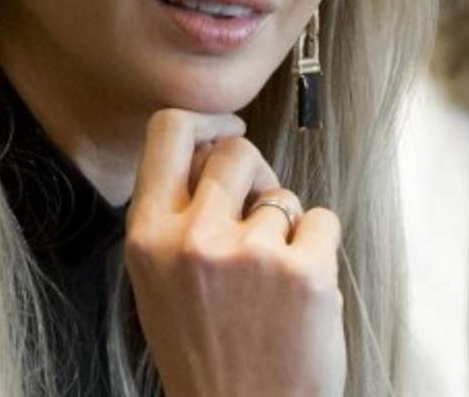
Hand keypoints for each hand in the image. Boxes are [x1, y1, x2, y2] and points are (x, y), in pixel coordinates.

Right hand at [124, 110, 345, 396]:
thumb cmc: (200, 347)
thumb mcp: (155, 277)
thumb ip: (173, 213)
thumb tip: (214, 148)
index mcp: (146, 235)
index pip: (168, 130)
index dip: (204, 120)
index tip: (225, 130)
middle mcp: (192, 238)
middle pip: (235, 151)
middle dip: (253, 174)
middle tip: (256, 214)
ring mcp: (250, 254)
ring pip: (283, 193)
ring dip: (285, 224)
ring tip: (271, 277)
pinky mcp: (304, 274)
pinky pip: (322, 221)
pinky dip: (319, 247)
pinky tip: (300, 289)